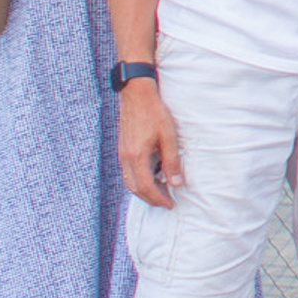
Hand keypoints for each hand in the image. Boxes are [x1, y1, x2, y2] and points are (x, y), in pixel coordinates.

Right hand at [117, 82, 184, 208]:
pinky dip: (139, 179)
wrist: (136, 94)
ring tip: (161, 191)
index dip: (158, 199)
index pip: (146, 187)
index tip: (170, 204)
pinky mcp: (123, 149)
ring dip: (144, 190)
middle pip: (135, 188)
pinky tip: (152, 175)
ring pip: (129, 182)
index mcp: (136, 157)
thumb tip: (176, 182)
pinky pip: (128, 172)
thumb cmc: (154, 112)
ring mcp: (122, 154)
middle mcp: (126, 158)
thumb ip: (171, 160)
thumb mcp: (168, 136)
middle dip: (151, 198)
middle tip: (167, 201)